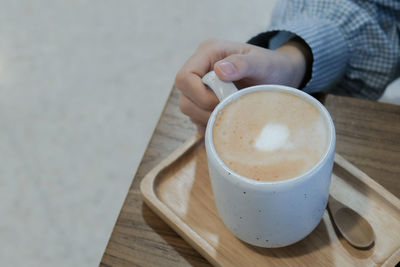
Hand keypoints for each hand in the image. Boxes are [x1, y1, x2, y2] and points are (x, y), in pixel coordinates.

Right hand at [174, 39, 311, 134]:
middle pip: (184, 97)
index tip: (223, 100)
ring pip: (189, 110)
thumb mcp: (262, 63)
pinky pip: (197, 119)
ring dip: (208, 117)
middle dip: (205, 109)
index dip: (199, 95)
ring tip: (231, 114)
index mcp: (208, 53)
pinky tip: (228, 120)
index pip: (184, 77)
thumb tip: (219, 69)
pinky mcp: (204, 102)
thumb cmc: (272, 66)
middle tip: (229, 109)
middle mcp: (200, 69)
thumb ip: (243, 64)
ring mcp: (200, 87)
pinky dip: (210, 124)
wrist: (280, 76)